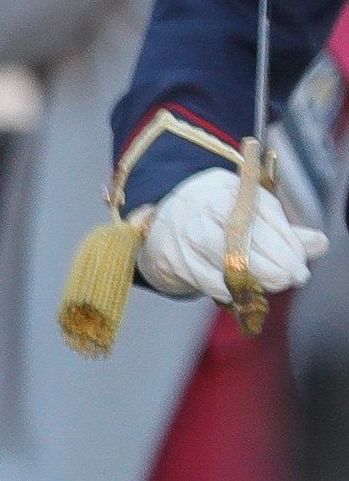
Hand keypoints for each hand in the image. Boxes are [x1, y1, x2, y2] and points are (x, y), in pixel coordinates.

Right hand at [137, 166, 324, 304]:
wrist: (161, 223)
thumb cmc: (217, 217)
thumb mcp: (248, 212)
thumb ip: (284, 229)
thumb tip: (320, 244)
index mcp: (229, 189)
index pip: (265, 215)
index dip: (288, 243)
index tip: (300, 263)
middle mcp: (206, 208)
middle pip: (246, 240)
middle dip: (274, 265)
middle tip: (290, 279)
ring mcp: (187, 234)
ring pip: (227, 263)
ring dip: (255, 281)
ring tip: (269, 286)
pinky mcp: (174, 259)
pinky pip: (208, 281)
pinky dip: (228, 289)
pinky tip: (240, 291)